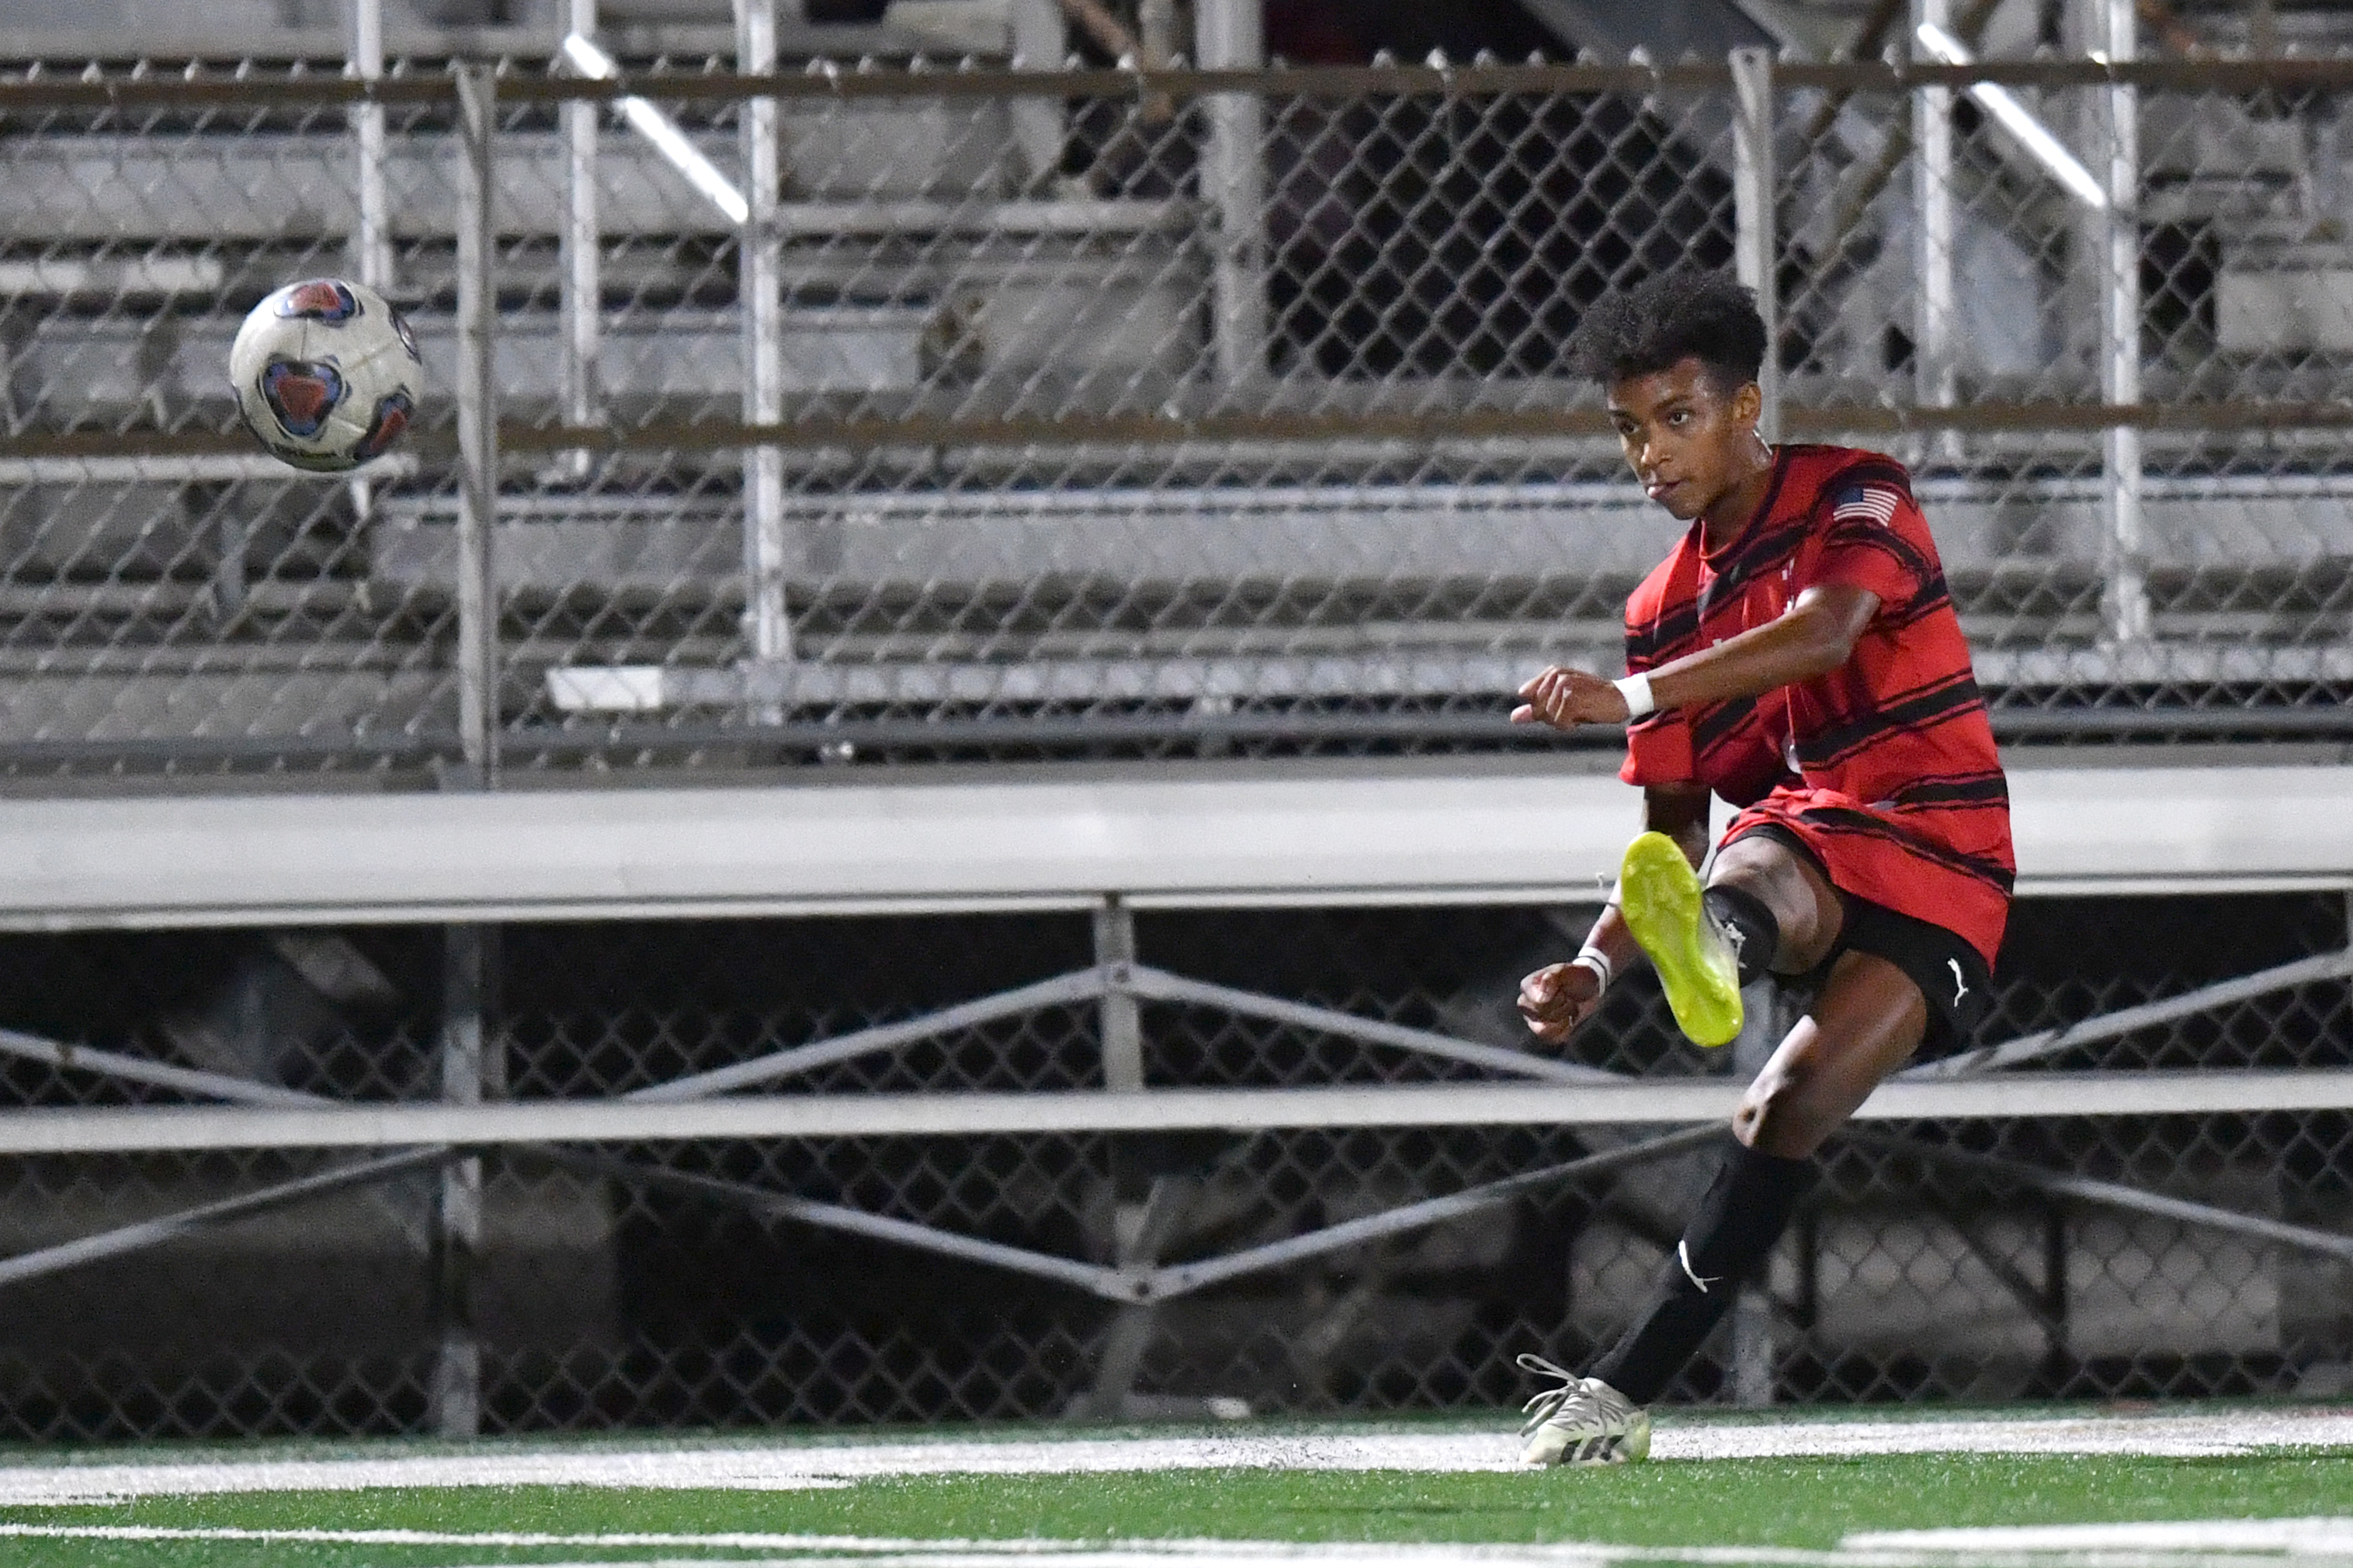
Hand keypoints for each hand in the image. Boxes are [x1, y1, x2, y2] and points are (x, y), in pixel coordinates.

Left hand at [1512, 666, 1631, 730]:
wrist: (1622, 698)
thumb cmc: (1592, 700)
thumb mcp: (1562, 703)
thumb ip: (1537, 709)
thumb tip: (1514, 718)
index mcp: (1552, 672)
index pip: (1529, 696)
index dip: (1543, 708)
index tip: (1562, 704)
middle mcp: (1556, 675)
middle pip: (1537, 709)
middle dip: (1553, 717)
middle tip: (1574, 709)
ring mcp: (1564, 685)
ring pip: (1548, 717)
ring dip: (1563, 722)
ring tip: (1581, 711)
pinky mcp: (1572, 698)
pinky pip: (1559, 722)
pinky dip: (1569, 726)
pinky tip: (1583, 717)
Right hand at [1518, 961, 1602, 1044]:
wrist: (1587, 989)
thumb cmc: (1574, 977)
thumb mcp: (1566, 971)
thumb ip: (1553, 976)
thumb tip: (1544, 982)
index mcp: (1527, 986)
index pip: (1536, 1001)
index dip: (1553, 998)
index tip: (1561, 989)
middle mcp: (1526, 1004)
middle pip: (1540, 1014)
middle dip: (1560, 1006)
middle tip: (1567, 996)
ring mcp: (1533, 1020)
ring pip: (1543, 1029)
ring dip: (1562, 1018)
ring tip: (1568, 1007)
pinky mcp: (1545, 1034)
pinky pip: (1552, 1039)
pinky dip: (1565, 1030)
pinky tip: (1568, 1019)